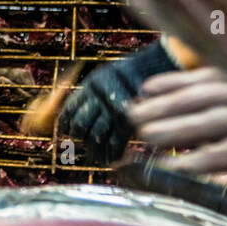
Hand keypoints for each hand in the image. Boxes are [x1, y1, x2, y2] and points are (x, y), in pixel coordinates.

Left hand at [58, 43, 178, 163]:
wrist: (159, 66)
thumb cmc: (135, 73)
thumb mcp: (108, 75)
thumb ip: (92, 93)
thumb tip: (73, 118)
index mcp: (92, 86)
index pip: (71, 109)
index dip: (66, 123)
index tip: (67, 131)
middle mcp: (100, 98)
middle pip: (81, 125)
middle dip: (81, 136)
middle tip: (84, 143)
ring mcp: (114, 110)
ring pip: (96, 136)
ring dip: (95, 149)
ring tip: (97, 156)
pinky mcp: (129, 121)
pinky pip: (115, 143)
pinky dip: (112, 153)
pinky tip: (112, 159)